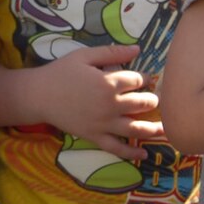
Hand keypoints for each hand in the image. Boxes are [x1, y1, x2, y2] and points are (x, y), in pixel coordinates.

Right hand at [35, 44, 162, 159]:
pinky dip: (131, 152)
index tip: (141, 78)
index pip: (137, 80)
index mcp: (108, 82)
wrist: (38, 96)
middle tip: (151, 99)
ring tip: (165, 129)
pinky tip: (144, 153)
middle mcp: (110, 105)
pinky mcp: (94, 136)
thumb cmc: (60, 72)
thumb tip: (137, 49)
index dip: (142, 78)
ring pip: (136, 128)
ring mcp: (104, 123)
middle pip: (143, 103)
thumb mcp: (84, 56)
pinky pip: (116, 148)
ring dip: (154, 129)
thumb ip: (111, 52)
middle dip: (151, 100)